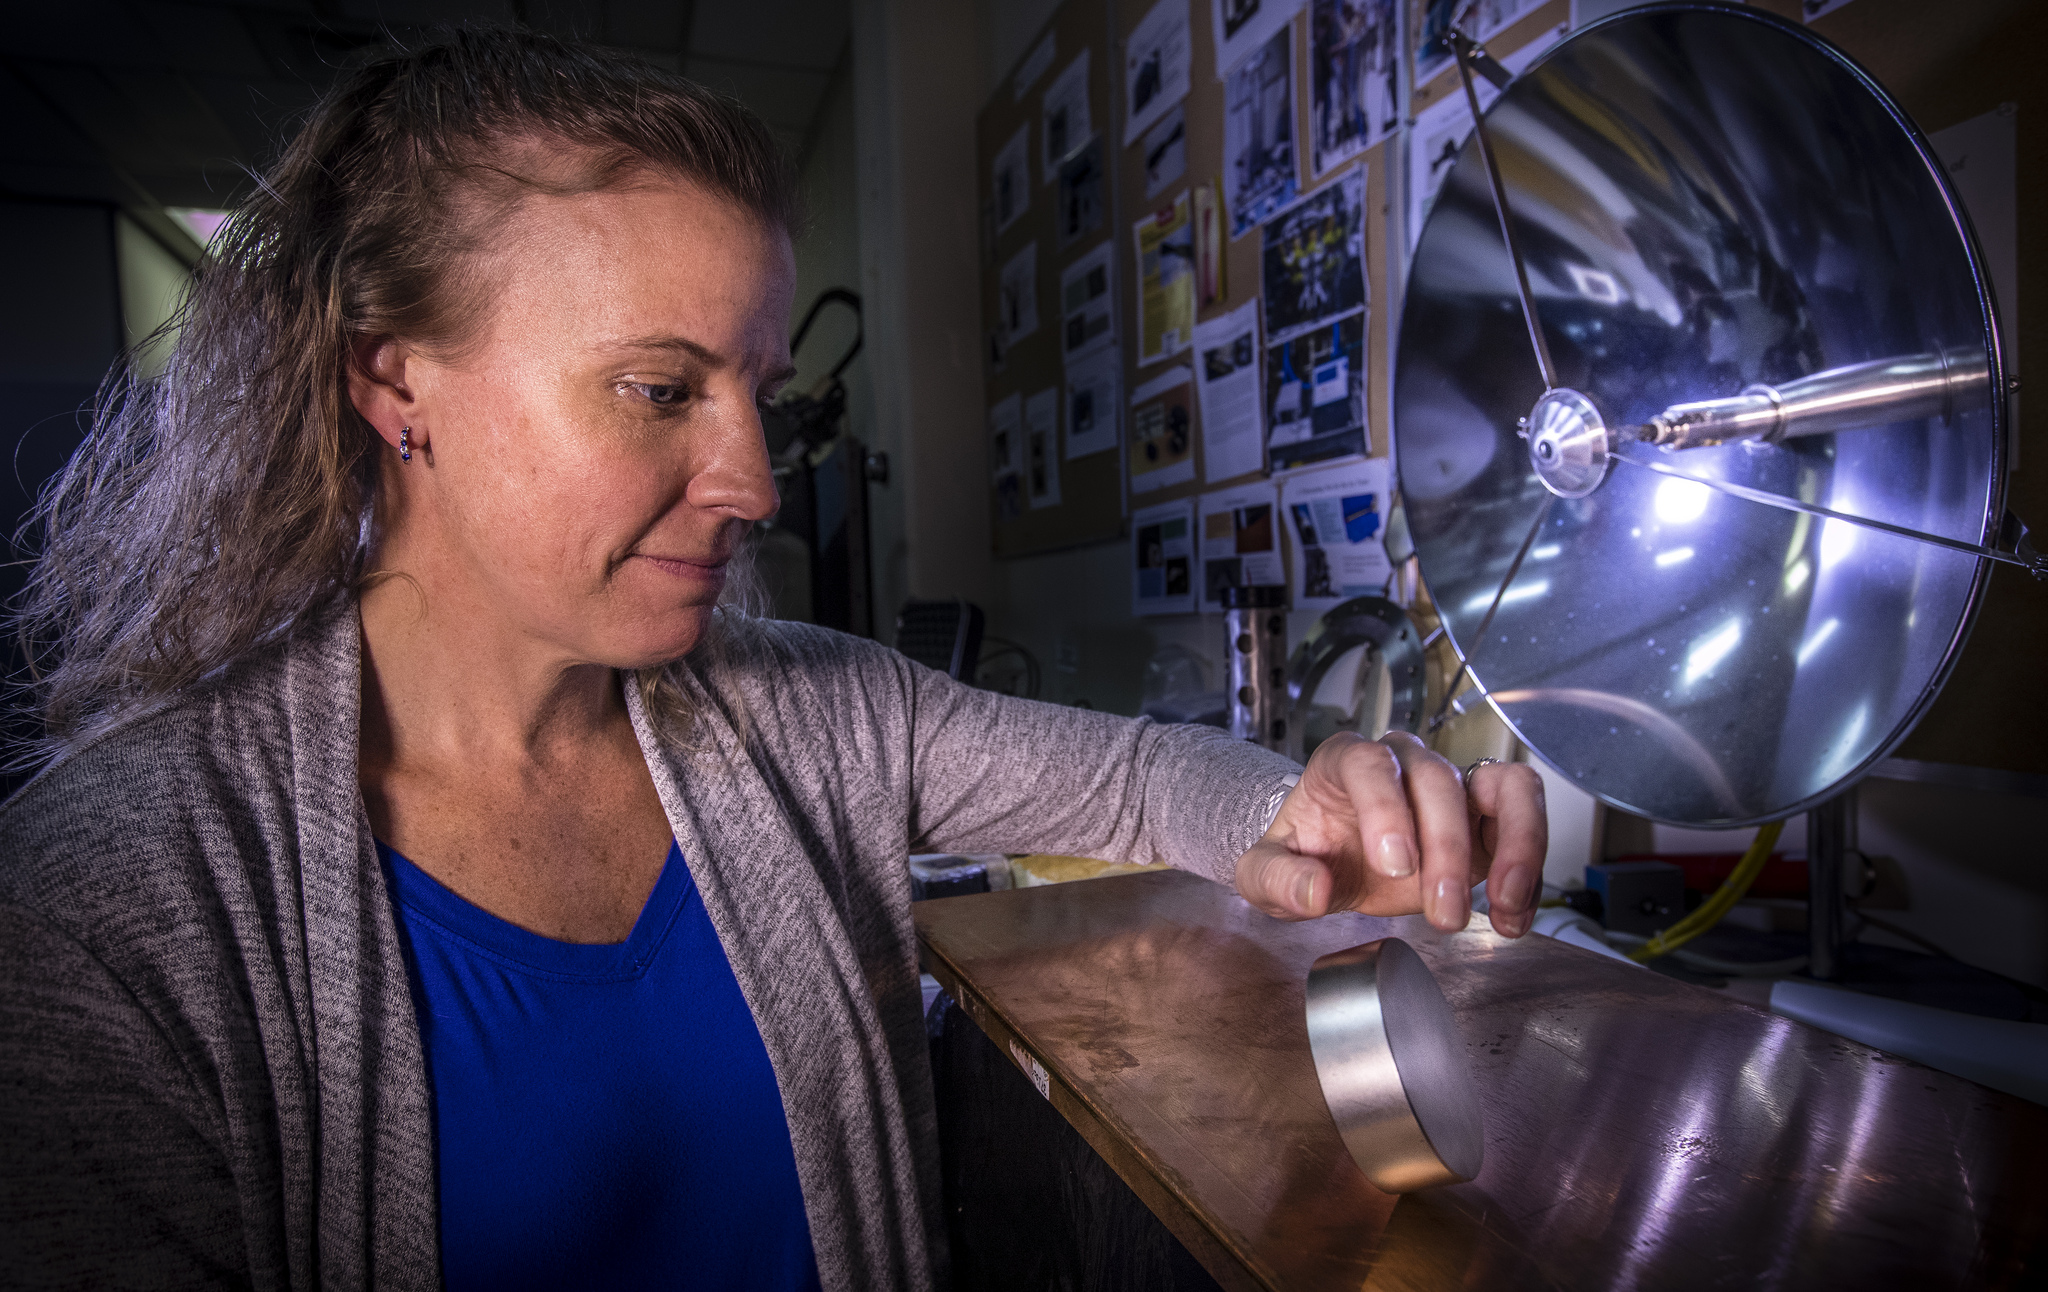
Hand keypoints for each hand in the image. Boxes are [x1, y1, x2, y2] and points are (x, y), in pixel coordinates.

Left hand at [1233, 731, 1546, 935]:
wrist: (1332, 862)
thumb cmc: (1305, 854)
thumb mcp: (1264, 874)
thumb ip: (1277, 880)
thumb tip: (1312, 891)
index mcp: (1345, 761)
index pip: (1370, 763)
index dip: (1387, 809)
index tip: (1395, 864)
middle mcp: (1404, 762)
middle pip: (1439, 780)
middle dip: (1448, 849)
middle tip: (1444, 913)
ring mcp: (1452, 784)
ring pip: (1504, 785)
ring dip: (1515, 844)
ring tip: (1505, 902)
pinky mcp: (1486, 816)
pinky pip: (1525, 819)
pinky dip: (1530, 867)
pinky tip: (1514, 915)